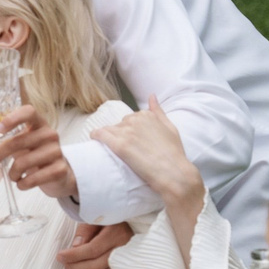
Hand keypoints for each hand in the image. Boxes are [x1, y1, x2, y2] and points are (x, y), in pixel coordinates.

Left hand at [0, 104, 75, 198]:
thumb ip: (10, 138)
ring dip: (12, 174)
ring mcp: (56, 152)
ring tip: (13, 176)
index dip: (12, 119)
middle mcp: (50, 134)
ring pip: (22, 163)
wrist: (58, 173)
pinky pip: (32, 179)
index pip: (29, 112)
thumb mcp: (24, 142)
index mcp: (39, 124)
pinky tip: (22, 183)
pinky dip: (22, 184)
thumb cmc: (35, 154)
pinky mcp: (59, 170)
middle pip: (17, 142)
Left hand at [56, 221, 132, 268]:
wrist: (130, 227)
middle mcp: (125, 250)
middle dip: (75, 267)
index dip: (74, 255)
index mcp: (117, 234)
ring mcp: (127, 264)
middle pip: (95, 266)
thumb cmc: (111, 221)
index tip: (60, 256)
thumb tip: (75, 246)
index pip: (92, 250)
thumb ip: (85, 229)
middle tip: (64, 263)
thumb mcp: (97, 218)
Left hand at [96, 99, 203, 213]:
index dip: (130, 131)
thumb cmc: (174, 153)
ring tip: (112, 149)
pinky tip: (94, 139)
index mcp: (147, 115)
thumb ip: (159, 111)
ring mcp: (126, 132)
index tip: (132, 140)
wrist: (173, 172)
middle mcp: (135, 120)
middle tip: (126, 148)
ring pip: (109, 130)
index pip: (131, 118)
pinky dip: (96, 136)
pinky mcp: (119, 145)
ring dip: (109, 137)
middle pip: (120, 124)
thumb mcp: (170, 127)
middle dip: (121, 134)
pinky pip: (100, 135)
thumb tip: (152, 96)